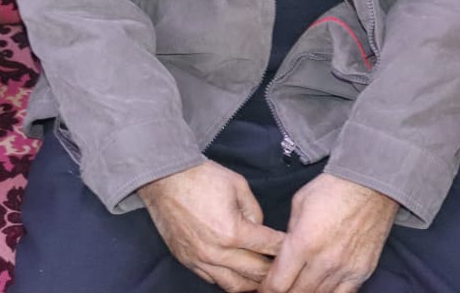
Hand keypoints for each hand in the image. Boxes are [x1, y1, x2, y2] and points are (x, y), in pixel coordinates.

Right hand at [138, 161, 284, 291]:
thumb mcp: (237, 185)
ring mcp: (200, 259)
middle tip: (286, 266)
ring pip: (235, 285)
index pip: (269, 247)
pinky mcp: (188, 261)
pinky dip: (230, 279)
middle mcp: (217, 251)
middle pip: (256, 272)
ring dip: (253, 283)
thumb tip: (260, 229)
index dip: (286, 247)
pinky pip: (214, 280)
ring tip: (264, 278)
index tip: (296, 247)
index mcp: (232, 231)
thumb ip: (255, 211)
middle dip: (275, 269)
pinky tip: (239, 274)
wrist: (163, 178)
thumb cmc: (200, 177)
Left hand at [260, 174, 397, 292]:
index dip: (266, 289)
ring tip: (299, 285)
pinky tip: (321, 287)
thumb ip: (289, 234)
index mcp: (302, 243)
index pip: (277, 284)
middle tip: (281, 286)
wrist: (371, 184)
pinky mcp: (362, 271)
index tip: (264, 287)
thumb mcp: (298, 205)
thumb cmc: (333, 189)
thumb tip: (284, 253)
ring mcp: (345, 269)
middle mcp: (323, 262)